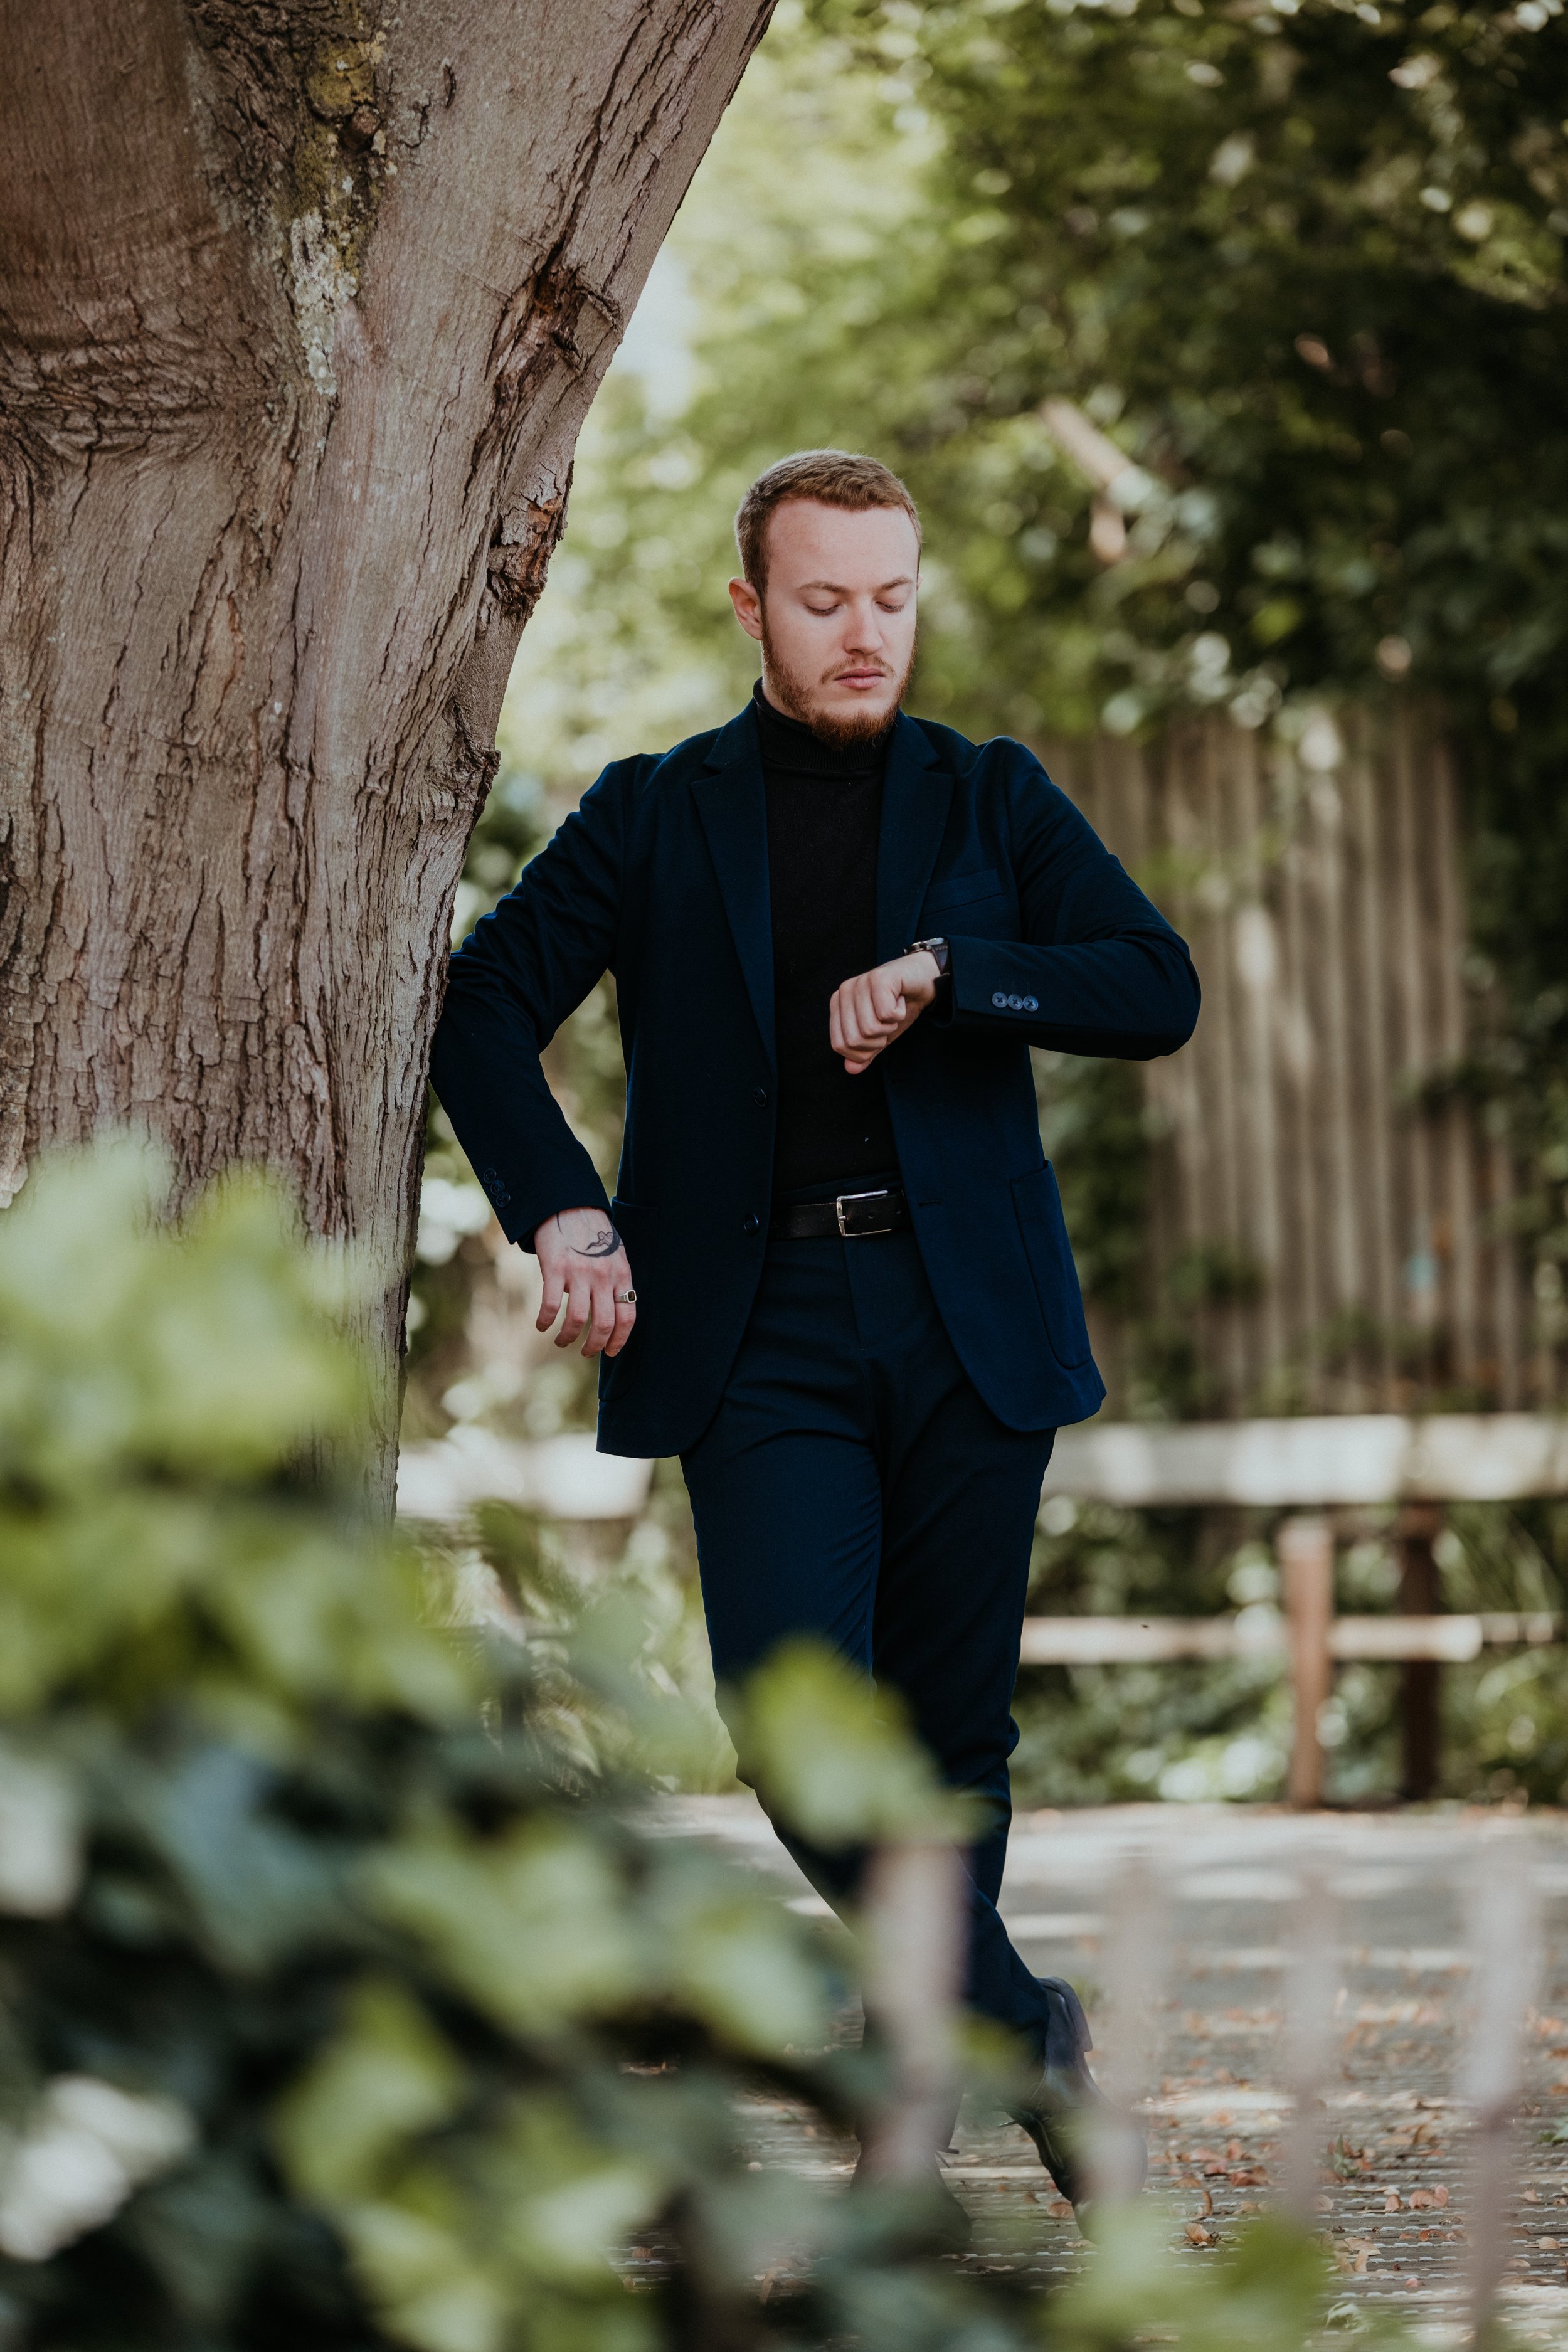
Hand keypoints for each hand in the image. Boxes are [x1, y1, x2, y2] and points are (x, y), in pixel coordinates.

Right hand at [533, 1207, 636, 1356]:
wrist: (569, 1205)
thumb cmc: (593, 1234)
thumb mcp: (614, 1255)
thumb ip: (615, 1282)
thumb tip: (613, 1312)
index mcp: (621, 1274)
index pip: (627, 1316)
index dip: (620, 1339)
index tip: (611, 1352)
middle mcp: (603, 1276)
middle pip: (605, 1323)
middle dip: (595, 1345)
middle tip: (586, 1352)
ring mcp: (580, 1272)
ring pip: (578, 1319)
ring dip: (568, 1337)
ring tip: (561, 1341)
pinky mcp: (556, 1268)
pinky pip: (551, 1305)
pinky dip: (545, 1321)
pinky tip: (542, 1325)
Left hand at [829, 950, 940, 1073]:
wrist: (923, 980)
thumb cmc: (898, 1006)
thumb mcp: (880, 1034)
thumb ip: (865, 1052)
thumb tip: (850, 1069)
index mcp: (837, 1005)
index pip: (840, 1045)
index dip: (863, 1052)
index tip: (878, 1035)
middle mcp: (844, 991)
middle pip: (854, 1040)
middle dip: (878, 1040)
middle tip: (888, 1021)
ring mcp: (860, 983)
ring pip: (870, 1029)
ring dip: (890, 1026)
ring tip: (894, 1009)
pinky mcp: (879, 978)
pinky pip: (886, 1014)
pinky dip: (900, 1013)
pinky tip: (900, 1000)